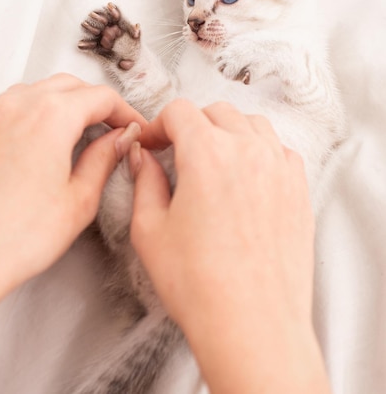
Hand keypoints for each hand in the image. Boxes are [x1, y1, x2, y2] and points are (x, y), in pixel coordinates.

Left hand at [0, 74, 143, 380]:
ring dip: (64, 104)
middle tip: (113, 128)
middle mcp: (17, 106)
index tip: (134, 127)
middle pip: (69, 86)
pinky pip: (10, 109)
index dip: (125, 111)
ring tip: (79, 133)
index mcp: (51, 116)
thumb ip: (105, 159)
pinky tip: (41, 143)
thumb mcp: (79, 200)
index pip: (100, 96)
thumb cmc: (14, 237)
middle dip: (96, 102)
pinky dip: (34, 115)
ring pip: (37, 91)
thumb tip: (119, 140)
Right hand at [130, 99, 330, 393]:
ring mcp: (278, 168)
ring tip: (211, 159)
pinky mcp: (297, 189)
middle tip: (175, 151)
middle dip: (190, 125)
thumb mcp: (150, 230)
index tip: (150, 142)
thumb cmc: (200, 285)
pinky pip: (278, 150)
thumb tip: (141, 157)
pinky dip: (258, 150)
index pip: (179, 111)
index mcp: (207, 154)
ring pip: (251, 124)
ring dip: (226, 132)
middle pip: (216, 112)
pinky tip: (244, 175)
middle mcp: (248, 151)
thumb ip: (143, 181)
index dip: (158, 124)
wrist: (252, 325)